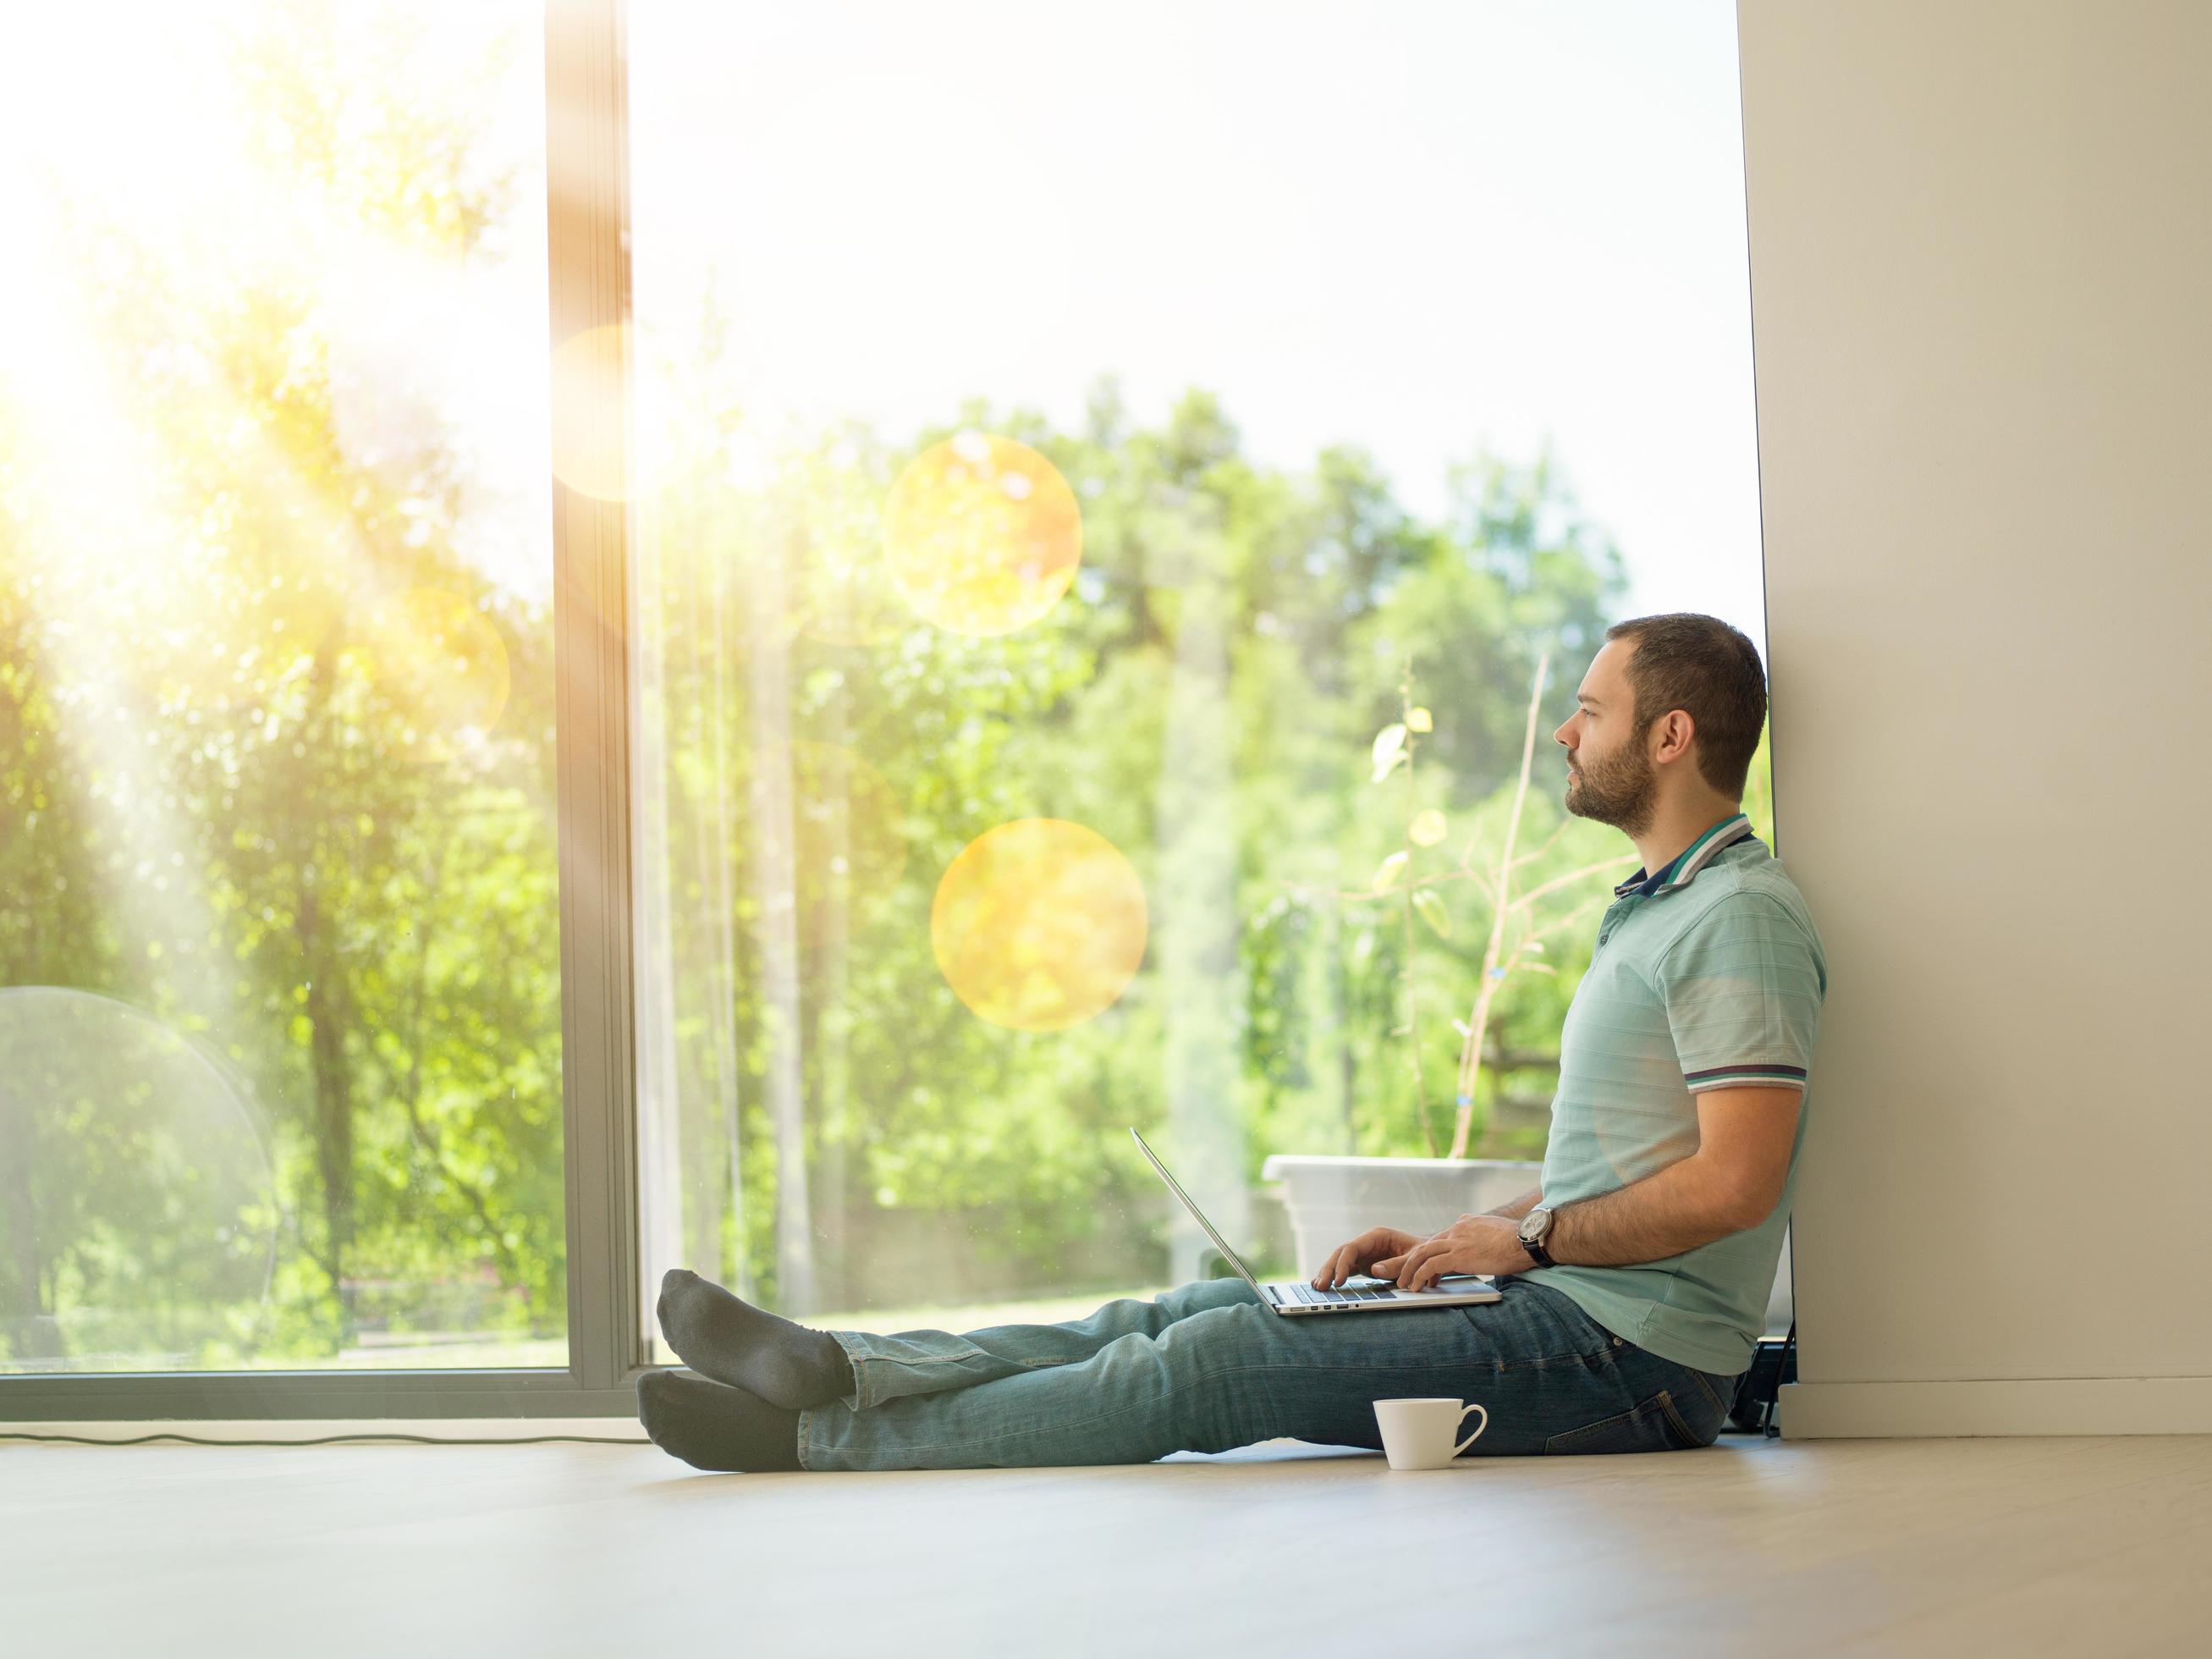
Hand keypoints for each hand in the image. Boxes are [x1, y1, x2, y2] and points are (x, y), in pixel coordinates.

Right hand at [1311, 1225, 1422, 1289]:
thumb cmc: (1425, 1254)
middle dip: (1329, 1269)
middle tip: (1320, 1286)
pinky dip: (1336, 1277)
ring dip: (1328, 1273)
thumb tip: (1374, 1270)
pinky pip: (1346, 1270)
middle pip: (1341, 1254)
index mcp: (1377, 1236)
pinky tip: (1326, 1287)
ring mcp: (1365, 1254)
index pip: (1352, 1247)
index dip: (1342, 1264)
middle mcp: (1367, 1243)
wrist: (1432, 1255)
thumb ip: (1398, 1264)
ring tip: (1317, 1288)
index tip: (1338, 1281)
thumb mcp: (1416, 1257)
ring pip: (1340, 1261)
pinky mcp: (1365, 1265)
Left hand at [1372, 1213, 1528, 1289]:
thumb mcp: (1496, 1234)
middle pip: (1426, 1245)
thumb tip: (1485, 1252)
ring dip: (1410, 1270)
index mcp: (1466, 1223)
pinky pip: (1431, 1265)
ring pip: (1422, 1253)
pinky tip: (1417, 1287)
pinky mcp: (1459, 1254)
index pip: (1440, 1239)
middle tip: (1404, 1275)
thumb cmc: (1519, 1241)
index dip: (1430, 1256)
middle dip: (1412, 1261)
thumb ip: (1483, 1240)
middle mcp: (1458, 1228)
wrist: (1527, 1239)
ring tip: (1405, 1284)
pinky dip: (1420, 1276)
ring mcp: (1457, 1240)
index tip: (1426, 1270)